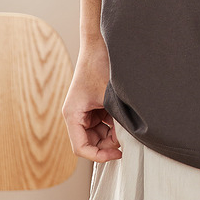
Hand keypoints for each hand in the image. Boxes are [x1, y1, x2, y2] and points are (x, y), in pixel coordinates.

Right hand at [62, 37, 121, 162]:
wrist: (99, 43)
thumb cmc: (100, 66)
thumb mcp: (109, 98)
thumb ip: (116, 122)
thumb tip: (126, 142)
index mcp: (72, 115)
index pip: (81, 148)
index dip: (99, 156)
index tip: (119, 154)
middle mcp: (75, 115)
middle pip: (90, 143)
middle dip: (108, 143)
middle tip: (127, 138)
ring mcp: (84, 110)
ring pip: (98, 134)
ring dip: (112, 133)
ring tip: (126, 124)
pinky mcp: (93, 105)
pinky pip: (102, 123)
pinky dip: (113, 123)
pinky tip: (123, 116)